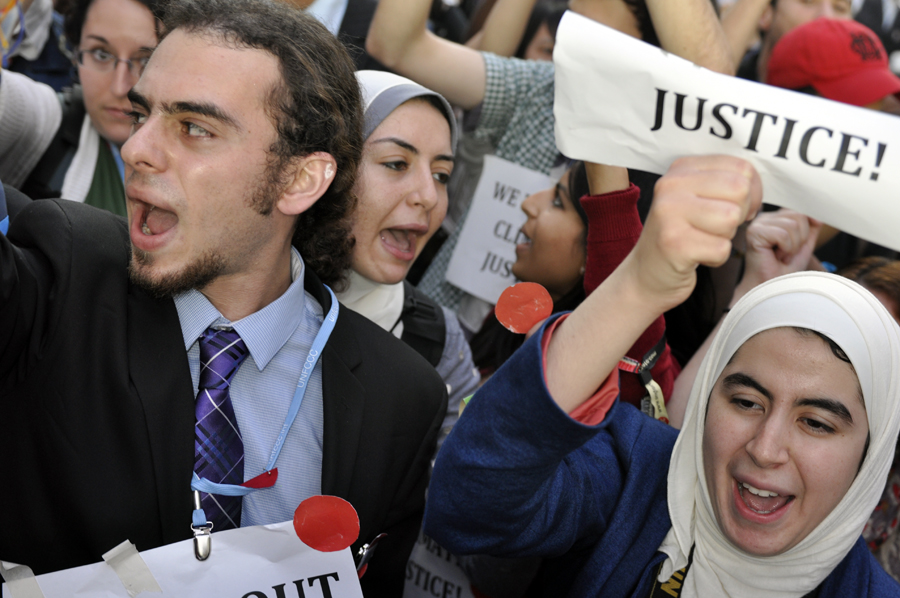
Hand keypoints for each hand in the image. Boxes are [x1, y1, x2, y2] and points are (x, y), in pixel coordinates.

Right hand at [625, 155, 761, 313]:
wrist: (645, 275)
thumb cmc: (680, 237)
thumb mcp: (696, 198)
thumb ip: (723, 182)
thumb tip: (757, 183)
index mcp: (681, 169)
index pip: (741, 167)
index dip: (751, 193)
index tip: (734, 207)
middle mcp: (671, 185)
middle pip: (740, 190)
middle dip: (738, 215)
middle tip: (716, 227)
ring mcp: (669, 214)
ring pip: (732, 219)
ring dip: (725, 237)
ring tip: (703, 240)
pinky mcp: (674, 244)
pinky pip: (722, 249)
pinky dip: (716, 259)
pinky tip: (696, 256)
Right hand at [736, 208, 820, 294]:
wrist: (772, 287)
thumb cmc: (784, 269)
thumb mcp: (804, 244)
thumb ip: (810, 227)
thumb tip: (817, 216)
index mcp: (774, 218)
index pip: (799, 210)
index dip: (806, 228)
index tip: (796, 247)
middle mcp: (764, 218)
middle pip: (798, 215)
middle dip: (800, 239)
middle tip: (787, 253)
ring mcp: (757, 224)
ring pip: (792, 225)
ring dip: (793, 246)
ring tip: (781, 256)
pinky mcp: (754, 233)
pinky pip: (783, 234)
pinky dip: (785, 249)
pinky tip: (775, 256)